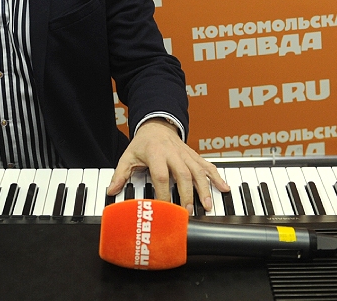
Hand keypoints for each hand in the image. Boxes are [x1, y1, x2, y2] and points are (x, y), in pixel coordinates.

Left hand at [106, 118, 228, 213]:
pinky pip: (207, 166)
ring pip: (197, 171)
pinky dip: (216, 177)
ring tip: (207, 205)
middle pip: (183, 174)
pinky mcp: (194, 156)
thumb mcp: (128, 156)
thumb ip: (120, 174)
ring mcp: (186, 154)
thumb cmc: (143, 144)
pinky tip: (223, 188)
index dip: (164, 192)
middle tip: (187, 211)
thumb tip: (112, 190)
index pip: (161, 175)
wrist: (157, 125)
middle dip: (186, 194)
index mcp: (156, 153)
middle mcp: (173, 153)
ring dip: (203, 188)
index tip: (164, 209)